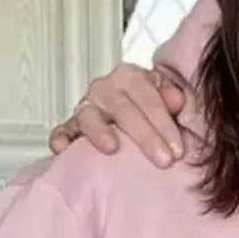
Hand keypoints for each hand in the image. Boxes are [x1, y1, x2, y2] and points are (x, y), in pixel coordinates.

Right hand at [48, 63, 187, 166]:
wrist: (131, 110)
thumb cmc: (151, 108)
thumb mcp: (168, 96)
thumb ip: (173, 96)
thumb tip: (177, 100)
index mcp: (131, 77)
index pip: (148, 97)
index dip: (164, 124)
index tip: (178, 150)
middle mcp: (106, 88)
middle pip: (123, 109)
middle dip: (145, 136)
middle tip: (163, 160)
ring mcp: (85, 107)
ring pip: (89, 116)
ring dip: (100, 131)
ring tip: (111, 148)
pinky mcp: (69, 126)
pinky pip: (62, 130)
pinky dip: (60, 137)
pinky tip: (62, 149)